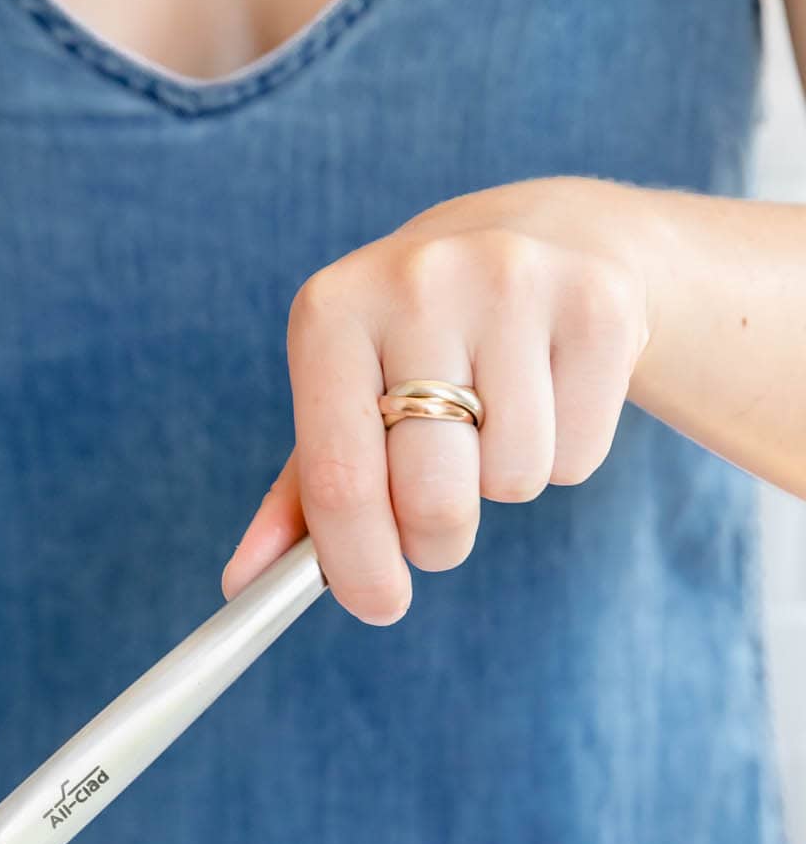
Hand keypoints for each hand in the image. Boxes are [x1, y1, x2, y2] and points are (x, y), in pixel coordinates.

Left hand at [223, 179, 652, 619]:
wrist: (540, 238)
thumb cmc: (419, 344)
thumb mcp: (347, 397)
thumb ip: (301, 496)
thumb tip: (246, 585)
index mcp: (332, 311)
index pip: (339, 476)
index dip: (357, 563)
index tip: (378, 605)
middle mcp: (417, 283)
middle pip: (432, 496)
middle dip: (437, 540)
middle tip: (440, 522)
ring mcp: (513, 283)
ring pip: (512, 481)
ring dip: (502, 484)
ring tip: (497, 419)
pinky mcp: (598, 303)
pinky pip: (576, 456)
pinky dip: (563, 455)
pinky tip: (549, 393)